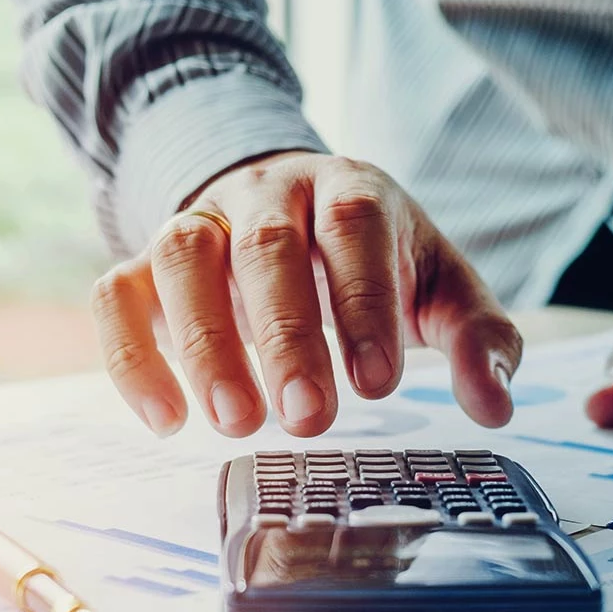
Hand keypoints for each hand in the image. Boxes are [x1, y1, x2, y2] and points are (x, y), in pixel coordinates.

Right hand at [90, 150, 522, 437]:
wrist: (285, 198)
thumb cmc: (372, 256)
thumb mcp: (437, 283)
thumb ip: (475, 337)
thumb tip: (496, 406)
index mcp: (348, 189)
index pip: (352, 229)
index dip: (363, 302)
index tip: (377, 384)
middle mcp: (267, 194)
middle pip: (266, 249)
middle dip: (287, 335)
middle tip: (308, 418)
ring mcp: (200, 222)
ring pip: (184, 258)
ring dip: (205, 342)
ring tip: (235, 422)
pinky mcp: (143, 261)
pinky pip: (116, 293)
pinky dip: (132, 355)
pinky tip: (165, 420)